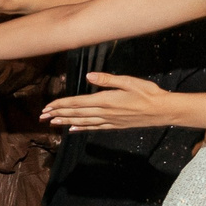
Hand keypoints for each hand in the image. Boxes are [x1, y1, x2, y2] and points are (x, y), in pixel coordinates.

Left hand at [41, 72, 173, 130]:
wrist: (162, 111)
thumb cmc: (148, 93)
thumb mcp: (129, 81)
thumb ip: (108, 79)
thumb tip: (89, 75)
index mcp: (105, 100)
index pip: (77, 102)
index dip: (61, 104)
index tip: (48, 106)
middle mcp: (104, 112)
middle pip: (76, 113)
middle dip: (57, 114)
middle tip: (42, 116)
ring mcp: (108, 121)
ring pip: (82, 122)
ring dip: (65, 121)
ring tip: (52, 123)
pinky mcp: (114, 125)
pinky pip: (93, 128)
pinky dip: (81, 128)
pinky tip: (72, 129)